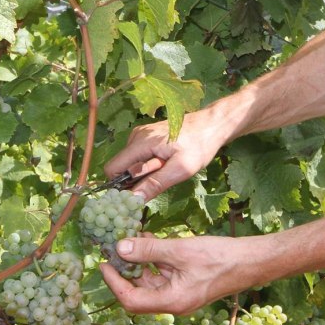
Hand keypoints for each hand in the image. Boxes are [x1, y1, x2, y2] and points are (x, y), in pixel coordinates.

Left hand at [100, 232, 264, 314]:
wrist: (250, 261)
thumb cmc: (218, 258)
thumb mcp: (180, 250)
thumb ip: (149, 250)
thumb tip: (120, 247)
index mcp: (170, 302)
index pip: (131, 300)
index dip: (114, 283)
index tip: (102, 264)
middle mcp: (173, 302)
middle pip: (139, 290)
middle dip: (125, 268)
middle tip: (114, 245)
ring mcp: (181, 294)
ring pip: (151, 280)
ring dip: (140, 261)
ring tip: (132, 237)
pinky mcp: (187, 284)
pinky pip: (164, 274)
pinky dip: (155, 259)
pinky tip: (151, 240)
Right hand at [103, 105, 233, 201]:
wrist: (211, 125)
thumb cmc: (199, 145)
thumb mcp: (180, 169)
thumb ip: (155, 184)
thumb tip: (133, 200)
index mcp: (140, 142)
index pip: (112, 168)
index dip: (120, 185)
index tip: (138, 193)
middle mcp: (136, 136)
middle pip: (123, 166)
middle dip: (138, 177)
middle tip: (163, 173)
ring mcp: (141, 134)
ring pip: (132, 162)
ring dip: (147, 171)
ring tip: (169, 165)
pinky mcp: (148, 136)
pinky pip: (140, 156)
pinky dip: (151, 163)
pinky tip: (168, 160)